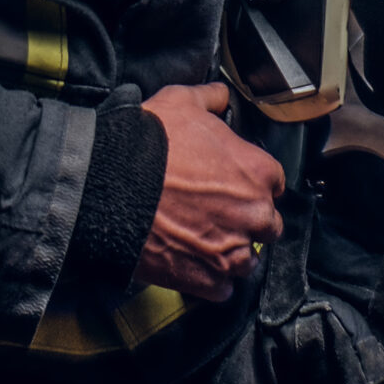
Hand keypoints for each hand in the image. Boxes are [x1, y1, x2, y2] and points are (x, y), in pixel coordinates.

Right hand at [135, 82, 283, 301]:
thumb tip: (220, 94)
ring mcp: (232, 251)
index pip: (273, 182)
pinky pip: (222, 288)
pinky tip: (192, 263)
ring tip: (203, 241)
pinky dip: (209, 280)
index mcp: (256, 172)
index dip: (250, 182)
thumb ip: (210, 97)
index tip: (231, 182)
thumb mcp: (181, 101)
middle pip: (267, 225)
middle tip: (217, 212)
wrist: (110, 185)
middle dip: (247, 220)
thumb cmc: (149, 142)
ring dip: (231, 252)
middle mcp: (253, 215)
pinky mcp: (207, 280)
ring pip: (247, 260)